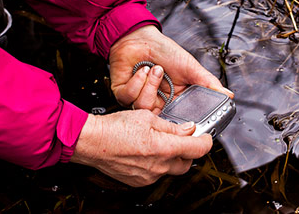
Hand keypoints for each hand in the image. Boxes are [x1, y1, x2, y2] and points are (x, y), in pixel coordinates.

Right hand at [69, 110, 212, 186]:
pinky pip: (156, 173)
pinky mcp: (139, 181)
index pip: (198, 148)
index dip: (206, 140)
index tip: (206, 135)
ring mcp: (149, 176)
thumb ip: (171, 126)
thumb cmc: (114, 127)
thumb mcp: (147, 117)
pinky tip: (147, 151)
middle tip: (184, 137)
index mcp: (163, 147)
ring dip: (172, 157)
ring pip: (171, 169)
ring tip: (160, 141)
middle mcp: (158, 166)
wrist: (92, 142)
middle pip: (187, 163)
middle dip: (189, 151)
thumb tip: (188, 129)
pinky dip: (157, 163)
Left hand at [108, 25, 231, 111]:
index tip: (187, 120)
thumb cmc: (164, 50)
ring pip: (145, 108)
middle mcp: (158, 103)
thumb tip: (228, 95)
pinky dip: (138, 81)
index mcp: (175, 100)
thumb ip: (208, 83)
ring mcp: (140, 99)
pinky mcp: (123, 94)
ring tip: (156, 69)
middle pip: (160, 119)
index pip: (179, 121)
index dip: (181, 123)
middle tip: (170, 91)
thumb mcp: (190, 66)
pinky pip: (130, 98)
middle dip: (164, 103)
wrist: (140, 36)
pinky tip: (142, 70)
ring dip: (151, 85)